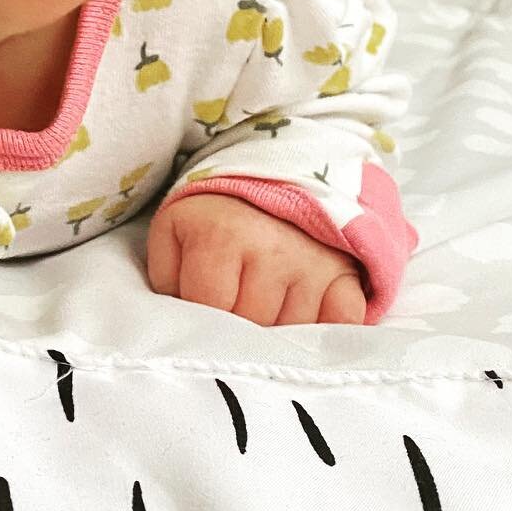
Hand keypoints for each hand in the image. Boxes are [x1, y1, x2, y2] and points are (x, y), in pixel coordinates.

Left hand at [148, 196, 365, 325]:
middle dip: (238, 322)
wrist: (271, 179)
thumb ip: (166, 279)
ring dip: (277, 327)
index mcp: (222, 235)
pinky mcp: (345, 272)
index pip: (209, 308)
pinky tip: (305, 312)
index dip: (202, 313)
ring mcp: (313, 262)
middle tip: (235, 301)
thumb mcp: (173, 233)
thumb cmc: (215, 216)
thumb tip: (184, 324)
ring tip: (267, 299)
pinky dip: (325, 326)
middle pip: (251, 324)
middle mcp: (272, 248)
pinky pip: (342, 321)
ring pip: (291, 331)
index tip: (203, 302)